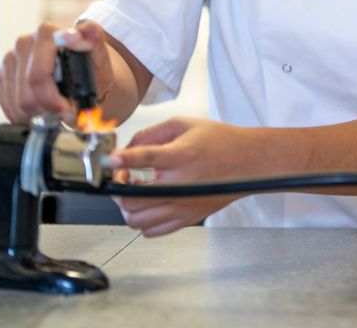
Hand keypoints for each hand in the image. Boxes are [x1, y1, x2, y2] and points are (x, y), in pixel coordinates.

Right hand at [0, 21, 114, 123]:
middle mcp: (25, 42)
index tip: (66, 109)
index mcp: (47, 33)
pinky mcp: (2, 74)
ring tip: (57, 110)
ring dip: (38, 113)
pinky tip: (43, 109)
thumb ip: (94, 41)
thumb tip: (78, 33)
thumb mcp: (102, 58)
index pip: (37, 75)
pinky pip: (7, 104)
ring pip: (17, 101)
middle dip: (47, 108)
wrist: (83, 75)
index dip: (51, 98)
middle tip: (65, 111)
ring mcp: (10, 58)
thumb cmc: (94, 69)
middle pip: (26, 91)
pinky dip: (26, 114)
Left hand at [109, 117, 250, 236]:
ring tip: (135, 193)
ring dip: (128, 207)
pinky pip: (151, 231)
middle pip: (132, 199)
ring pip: (137, 220)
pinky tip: (149, 204)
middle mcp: (181, 184)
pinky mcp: (187, 218)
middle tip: (122, 178)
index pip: (144, 159)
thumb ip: (151, 134)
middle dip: (118, 188)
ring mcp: (183, 205)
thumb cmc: (219, 141)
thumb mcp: (185, 124)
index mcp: (181, 155)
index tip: (109, 161)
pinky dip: (142, 221)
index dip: (121, 160)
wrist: (248, 161)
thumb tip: (127, 148)